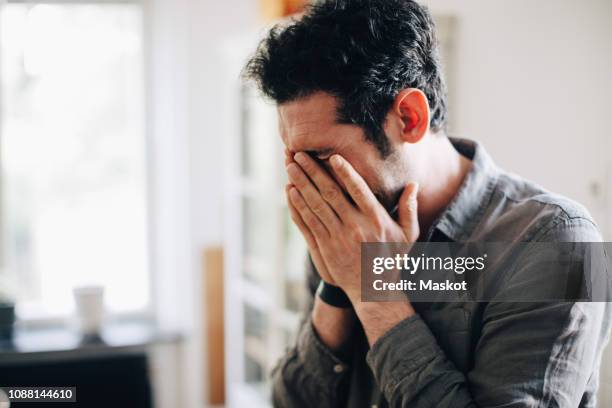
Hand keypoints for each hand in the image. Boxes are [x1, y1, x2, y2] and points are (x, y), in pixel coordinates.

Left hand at [285, 151, 419, 301]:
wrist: (374, 291)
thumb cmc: (391, 260)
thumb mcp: (407, 235)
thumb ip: (409, 209)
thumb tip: (413, 184)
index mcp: (376, 220)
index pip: (359, 190)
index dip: (345, 172)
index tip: (333, 157)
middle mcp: (356, 227)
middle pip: (331, 193)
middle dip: (313, 171)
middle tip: (300, 153)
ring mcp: (338, 238)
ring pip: (316, 205)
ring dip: (301, 184)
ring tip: (290, 166)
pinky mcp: (325, 248)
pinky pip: (309, 223)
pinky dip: (298, 206)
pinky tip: (290, 192)